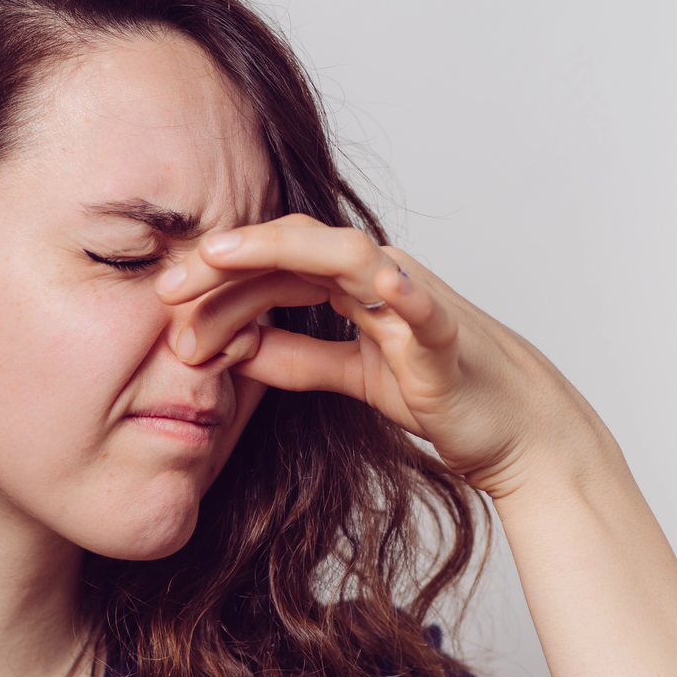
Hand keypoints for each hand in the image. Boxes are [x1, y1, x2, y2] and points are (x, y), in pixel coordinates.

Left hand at [156, 214, 604, 497]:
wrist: (514, 428)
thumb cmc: (439, 390)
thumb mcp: (350, 375)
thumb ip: (296, 359)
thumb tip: (235, 347)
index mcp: (352, 285)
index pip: (272, 268)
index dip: (216, 280)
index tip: (162, 303)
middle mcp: (379, 277)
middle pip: (293, 248)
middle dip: (226, 261)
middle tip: (165, 286)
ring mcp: (413, 300)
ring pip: (345, 255)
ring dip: (280, 252)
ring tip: (225, 254)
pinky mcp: (445, 337)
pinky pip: (422, 308)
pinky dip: (402, 293)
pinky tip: (377, 284)